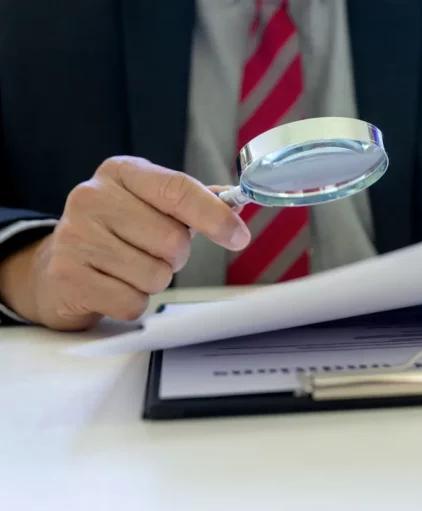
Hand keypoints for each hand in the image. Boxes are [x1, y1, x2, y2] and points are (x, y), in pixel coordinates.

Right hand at [0, 156, 249, 329]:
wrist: (57, 267)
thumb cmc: (117, 233)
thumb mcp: (150, 204)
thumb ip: (193, 201)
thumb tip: (237, 201)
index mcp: (121, 172)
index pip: (178, 189)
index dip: (215, 216)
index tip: (239, 237)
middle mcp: (92, 197)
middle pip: (172, 240)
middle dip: (175, 256)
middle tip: (154, 253)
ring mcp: (74, 236)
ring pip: (155, 274)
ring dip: (154, 280)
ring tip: (129, 269)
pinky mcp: (67, 276)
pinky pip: (131, 302)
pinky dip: (132, 302)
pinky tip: (113, 287)